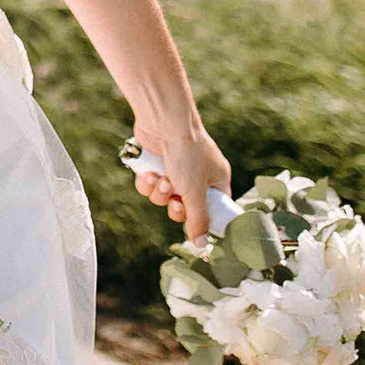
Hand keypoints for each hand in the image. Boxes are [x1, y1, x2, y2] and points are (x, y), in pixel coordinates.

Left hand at [132, 115, 230, 243]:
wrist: (163, 120)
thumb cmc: (186, 152)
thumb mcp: (195, 191)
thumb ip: (198, 219)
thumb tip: (202, 244)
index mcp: (216, 180)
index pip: (214, 210)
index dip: (202, 221)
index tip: (194, 229)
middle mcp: (197, 175)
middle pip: (185, 208)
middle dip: (176, 206)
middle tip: (175, 200)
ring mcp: (175, 169)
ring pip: (164, 198)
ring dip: (160, 193)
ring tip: (161, 179)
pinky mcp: (156, 163)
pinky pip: (151, 185)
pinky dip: (148, 182)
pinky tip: (150, 173)